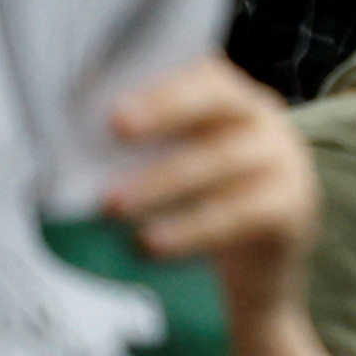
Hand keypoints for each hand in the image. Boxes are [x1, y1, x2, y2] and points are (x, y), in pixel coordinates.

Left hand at [105, 62, 351, 355]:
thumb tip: (65, 143)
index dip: (155, 82)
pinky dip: (189, 230)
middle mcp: (263, 121)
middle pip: (217, 101)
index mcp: (232, 100)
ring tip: (111, 206)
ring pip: (219, 161)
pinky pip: (237, 214)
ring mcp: (284, 163)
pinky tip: (150, 245)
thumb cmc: (199, 213)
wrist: (255, 283)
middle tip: (115, 126)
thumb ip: (138, 150)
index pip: (199, 72)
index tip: (103, 96)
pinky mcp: (290, 210)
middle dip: (164, 110)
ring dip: (160, 181)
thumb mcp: (174, 171)